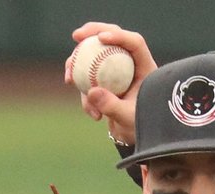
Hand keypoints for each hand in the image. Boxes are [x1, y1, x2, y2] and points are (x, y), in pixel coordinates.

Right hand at [64, 22, 157, 144]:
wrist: (132, 139)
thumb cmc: (139, 128)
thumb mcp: (127, 118)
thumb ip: (111, 105)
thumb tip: (92, 91)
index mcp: (145, 68)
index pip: (135, 43)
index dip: (119, 36)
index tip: (100, 38)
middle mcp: (130, 65)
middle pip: (112, 39)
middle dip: (92, 32)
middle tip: (75, 35)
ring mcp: (115, 70)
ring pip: (94, 55)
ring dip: (77, 65)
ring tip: (69, 81)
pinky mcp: (103, 79)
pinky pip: (87, 75)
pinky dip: (81, 89)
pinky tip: (90, 111)